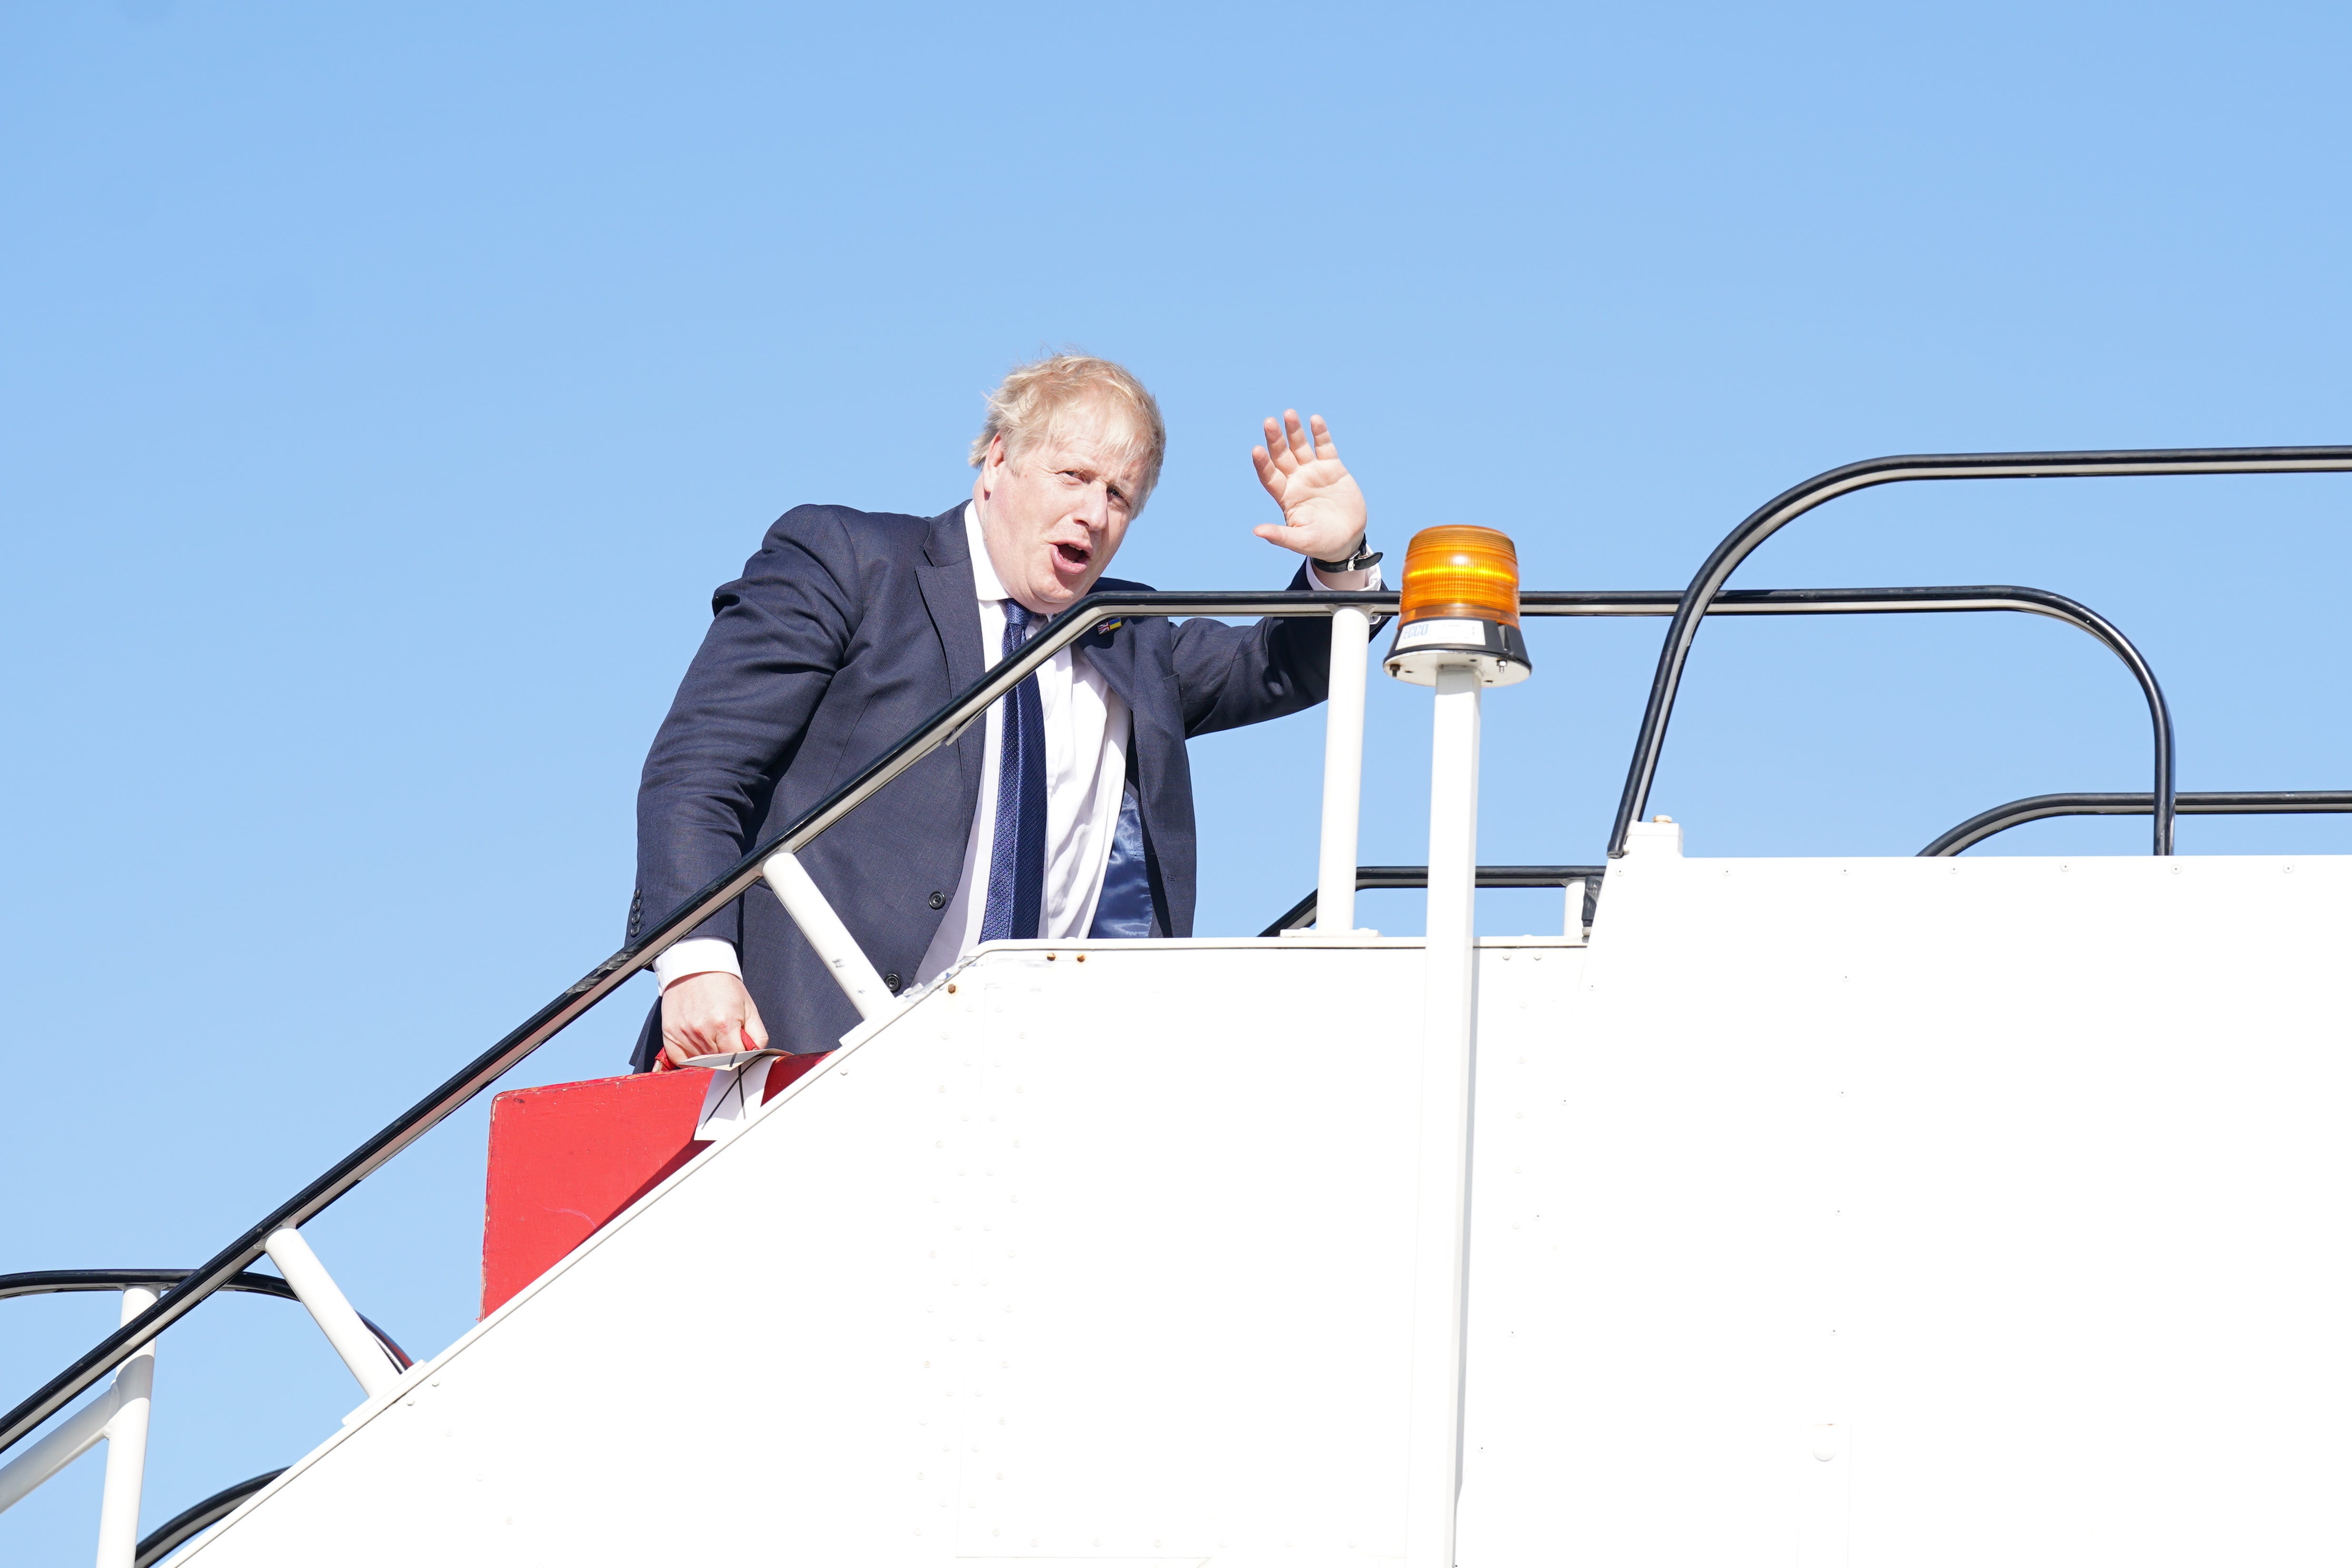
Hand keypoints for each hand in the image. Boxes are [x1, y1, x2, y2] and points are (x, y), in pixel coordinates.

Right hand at [660, 971, 768, 1067]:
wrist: (696, 967)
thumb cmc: (724, 987)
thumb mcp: (749, 1007)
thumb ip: (758, 1035)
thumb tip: (757, 1055)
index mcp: (725, 1025)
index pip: (735, 1060)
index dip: (740, 1058)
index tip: (740, 1052)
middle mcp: (702, 1032)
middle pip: (718, 1064)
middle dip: (725, 1057)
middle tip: (727, 1043)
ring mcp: (684, 1034)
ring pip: (700, 1063)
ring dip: (708, 1057)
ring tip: (712, 1038)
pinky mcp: (669, 1034)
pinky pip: (680, 1060)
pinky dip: (689, 1059)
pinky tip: (697, 1047)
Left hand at [1250, 411, 1368, 564]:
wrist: (1348, 539)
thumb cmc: (1321, 543)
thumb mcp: (1301, 541)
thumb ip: (1280, 536)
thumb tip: (1257, 532)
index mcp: (1285, 496)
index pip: (1269, 476)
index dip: (1263, 464)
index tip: (1256, 450)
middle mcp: (1296, 480)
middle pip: (1281, 456)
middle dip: (1275, 440)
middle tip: (1269, 422)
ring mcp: (1314, 472)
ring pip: (1300, 447)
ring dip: (1294, 431)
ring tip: (1289, 414)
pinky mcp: (1333, 468)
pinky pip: (1324, 447)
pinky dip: (1320, 434)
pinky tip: (1315, 420)